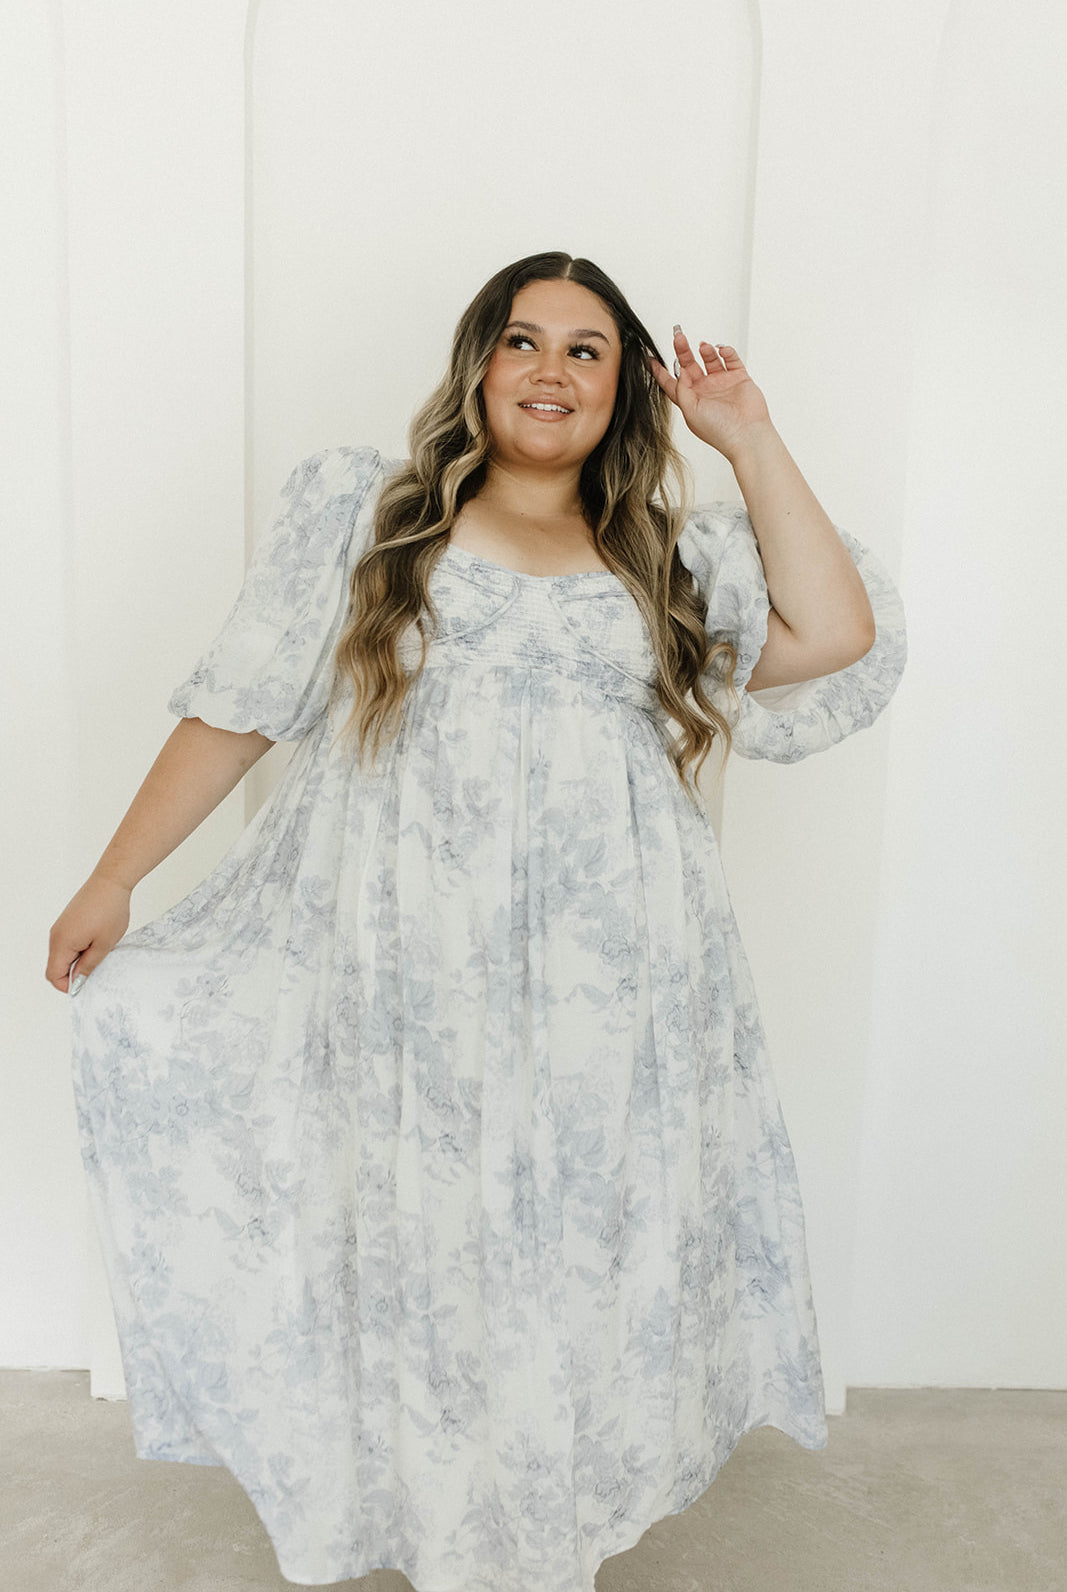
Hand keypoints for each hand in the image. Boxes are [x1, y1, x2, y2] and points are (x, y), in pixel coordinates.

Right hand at [46, 874, 130, 993]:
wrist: (110, 882)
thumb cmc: (109, 910)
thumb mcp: (103, 945)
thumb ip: (88, 966)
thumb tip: (78, 980)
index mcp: (61, 943)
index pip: (53, 975)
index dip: (68, 985)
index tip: (86, 984)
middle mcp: (55, 936)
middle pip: (56, 965)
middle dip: (74, 972)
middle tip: (97, 968)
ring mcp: (60, 927)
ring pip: (63, 954)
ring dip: (78, 959)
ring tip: (99, 951)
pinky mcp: (67, 921)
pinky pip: (68, 942)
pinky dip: (79, 948)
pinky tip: (97, 941)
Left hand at [649, 327, 771, 460]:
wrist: (746, 434)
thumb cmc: (719, 430)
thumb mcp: (690, 411)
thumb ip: (681, 390)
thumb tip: (678, 370)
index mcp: (691, 400)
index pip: (672, 382)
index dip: (660, 371)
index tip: (650, 358)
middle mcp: (705, 390)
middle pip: (689, 365)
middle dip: (683, 351)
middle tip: (679, 336)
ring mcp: (722, 383)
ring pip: (710, 359)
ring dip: (706, 350)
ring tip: (704, 347)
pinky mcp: (739, 378)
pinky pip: (731, 359)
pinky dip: (726, 351)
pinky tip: (722, 350)